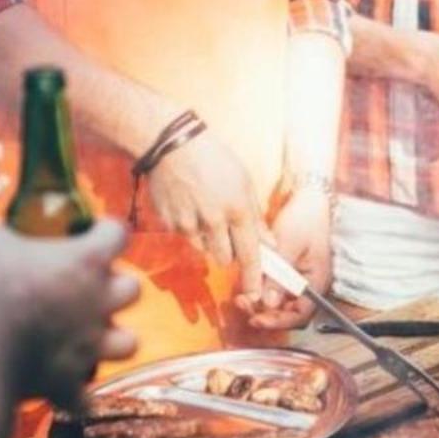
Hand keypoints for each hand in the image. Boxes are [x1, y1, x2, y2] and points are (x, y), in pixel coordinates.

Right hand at [0, 219, 138, 415]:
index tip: (89, 234)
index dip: (105, 232)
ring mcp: (90, 347)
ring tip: (89, 336)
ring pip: (129, 343)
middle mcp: (99, 303)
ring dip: (113, 339)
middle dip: (114, 287)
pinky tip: (62, 389)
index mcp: (86, 261)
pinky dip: (76, 395)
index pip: (118, 234)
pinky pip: (85, 399)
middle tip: (87, 287)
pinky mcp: (69, 384)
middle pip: (133, 289)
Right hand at [144, 127, 264, 299]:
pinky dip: (189, 229)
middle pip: (225, 259)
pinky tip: (189, 206)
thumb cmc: (213, 158)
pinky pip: (185, 237)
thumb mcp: (244, 181)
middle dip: (229, 253)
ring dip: (208, 242)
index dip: (254, 276)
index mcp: (238, 209)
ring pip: (204, 250)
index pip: (250, 254)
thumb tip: (268, 243)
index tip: (257, 292)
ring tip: (206, 213)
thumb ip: (256, 216)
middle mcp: (214, 221)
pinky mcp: (170, 223)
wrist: (172, 145)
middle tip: (227, 234)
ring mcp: (190, 224)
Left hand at [238, 180, 332, 330]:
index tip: (257, 319)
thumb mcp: (289, 246)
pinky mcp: (288, 270)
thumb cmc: (305, 219)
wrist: (309, 199)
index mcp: (316, 282)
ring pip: (279, 301)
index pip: (300, 314)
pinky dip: (262, 288)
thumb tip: (267, 303)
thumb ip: (278, 276)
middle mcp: (308, 284)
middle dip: (265, 313)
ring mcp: (298, 278)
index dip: (278, 321)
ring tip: (242, 297)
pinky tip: (249, 282)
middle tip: (244, 305)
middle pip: (288, 311)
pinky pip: (275, 287)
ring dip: (261, 302)